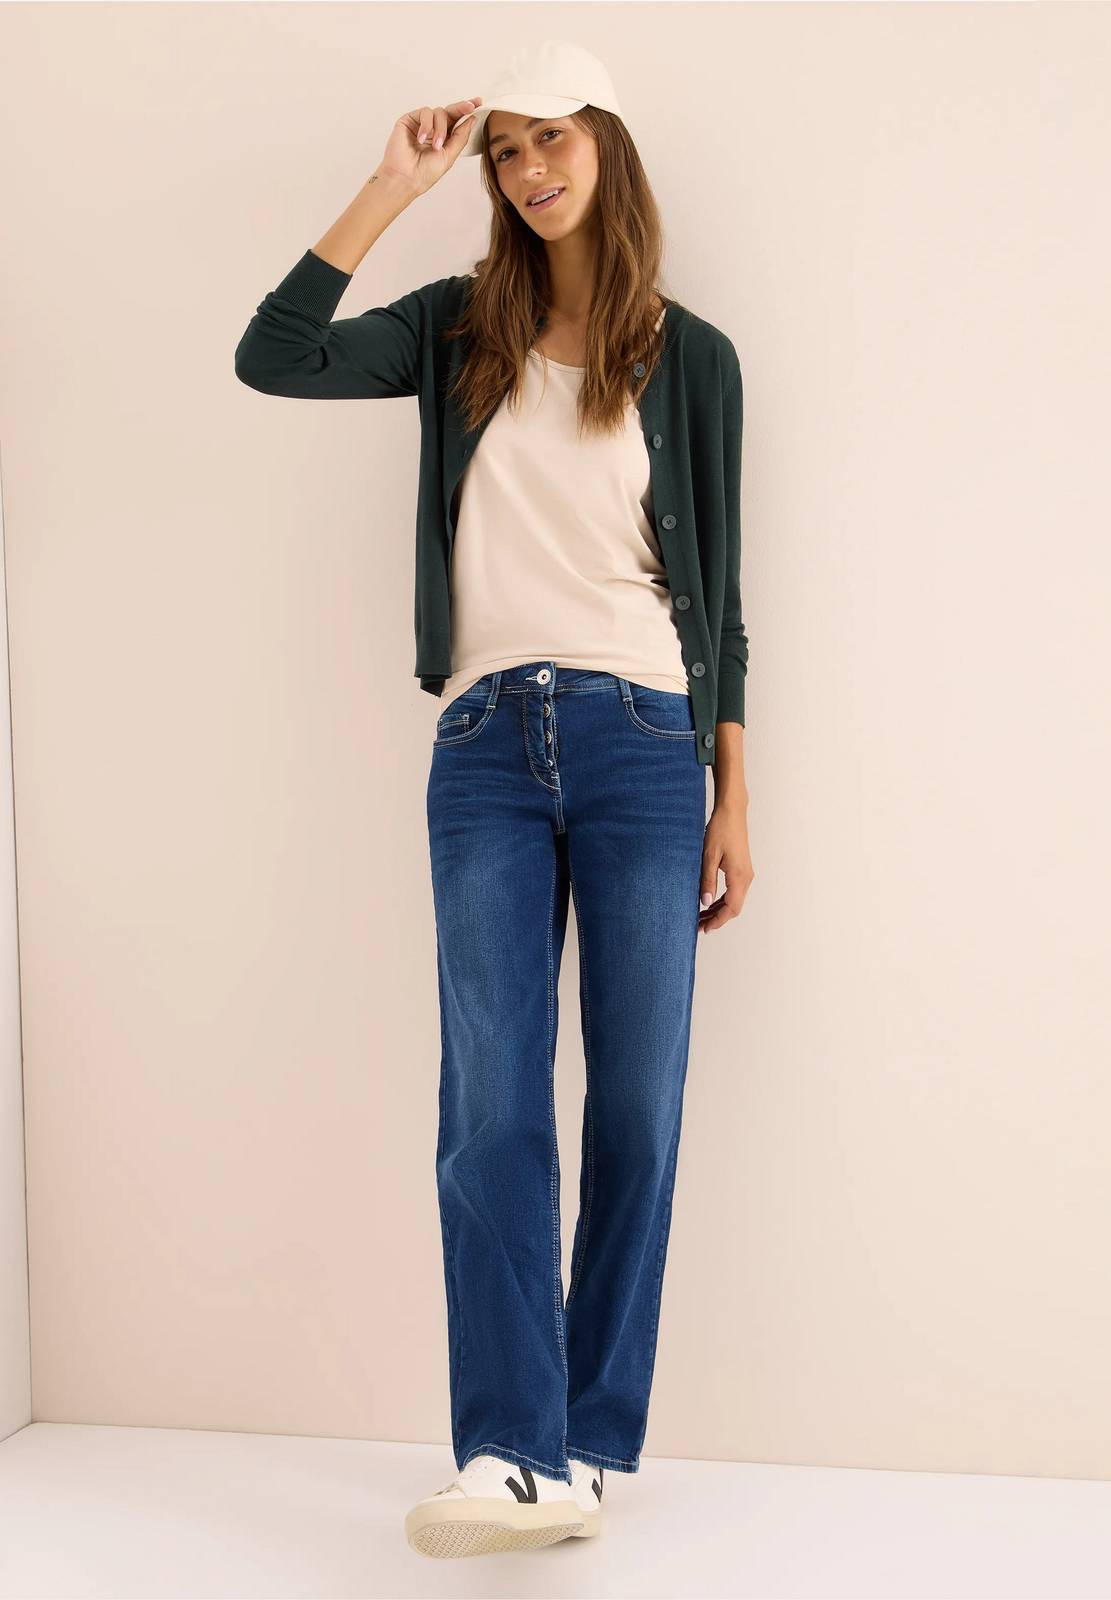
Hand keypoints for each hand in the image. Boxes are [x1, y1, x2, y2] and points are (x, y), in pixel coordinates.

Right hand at [376, 98, 482, 195]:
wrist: (405, 178)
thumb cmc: (424, 173)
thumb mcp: (450, 155)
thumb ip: (460, 137)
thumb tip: (471, 119)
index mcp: (444, 139)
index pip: (457, 121)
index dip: (467, 111)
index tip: (479, 102)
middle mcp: (433, 130)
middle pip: (450, 112)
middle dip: (461, 108)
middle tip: (470, 106)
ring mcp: (422, 124)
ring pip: (439, 112)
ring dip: (440, 129)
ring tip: (436, 146)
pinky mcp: (410, 120)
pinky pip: (425, 112)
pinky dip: (427, 125)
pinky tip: (422, 139)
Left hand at [698, 802, 753, 933]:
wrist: (732, 812)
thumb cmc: (720, 830)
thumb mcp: (708, 856)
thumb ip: (707, 881)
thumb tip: (704, 903)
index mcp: (739, 877)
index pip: (731, 908)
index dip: (717, 921)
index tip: (704, 929)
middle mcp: (746, 878)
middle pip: (734, 907)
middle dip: (717, 918)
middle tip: (698, 926)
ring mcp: (746, 874)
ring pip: (734, 900)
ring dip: (719, 910)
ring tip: (701, 916)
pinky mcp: (742, 869)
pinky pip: (734, 891)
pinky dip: (722, 900)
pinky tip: (709, 902)